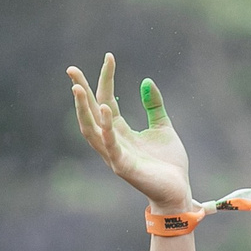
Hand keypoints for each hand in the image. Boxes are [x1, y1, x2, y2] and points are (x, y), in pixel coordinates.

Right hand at [68, 54, 195, 213]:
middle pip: (91, 112)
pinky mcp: (123, 167)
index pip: (105, 100)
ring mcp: (114, 155)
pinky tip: (105, 110)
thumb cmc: (169, 164)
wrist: (178, 192)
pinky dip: (106, 129)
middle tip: (71, 69)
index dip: (106, 79)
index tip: (109, 57)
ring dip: (83, 109)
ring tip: (78, 87)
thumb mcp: (163, 128)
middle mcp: (112, 141)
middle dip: (80, 91)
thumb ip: (154, 106)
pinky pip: (111, 146)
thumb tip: (146, 81)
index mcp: (119, 130)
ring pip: (91, 130)